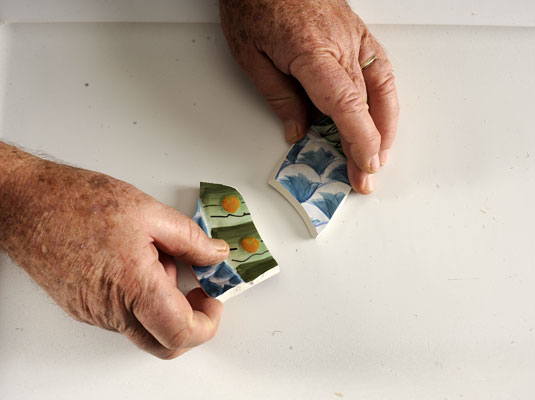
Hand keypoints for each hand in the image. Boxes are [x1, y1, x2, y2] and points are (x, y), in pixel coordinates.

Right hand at [0, 143, 228, 358]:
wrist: (25, 203)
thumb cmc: (76, 201)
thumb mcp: (149, 211)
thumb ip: (190, 239)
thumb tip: (215, 255)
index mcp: (131, 285)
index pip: (180, 332)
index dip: (207, 322)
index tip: (215, 299)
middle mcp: (109, 309)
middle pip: (163, 342)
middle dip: (190, 320)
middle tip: (199, 288)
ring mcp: (93, 313)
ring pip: (143, 326)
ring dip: (163, 302)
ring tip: (157, 257)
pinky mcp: (82, 308)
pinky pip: (122, 316)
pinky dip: (141, 297)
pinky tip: (136, 261)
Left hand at [220, 0, 398, 193]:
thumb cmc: (255, 3)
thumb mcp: (250, 56)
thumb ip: (278, 96)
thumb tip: (298, 129)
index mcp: (312, 52)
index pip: (346, 104)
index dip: (360, 139)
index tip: (364, 164)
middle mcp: (341, 45)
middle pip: (364, 104)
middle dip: (368, 146)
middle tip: (364, 176)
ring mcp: (354, 37)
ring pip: (381, 88)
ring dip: (385, 126)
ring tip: (378, 153)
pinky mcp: (358, 33)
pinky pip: (381, 69)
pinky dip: (387, 98)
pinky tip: (384, 116)